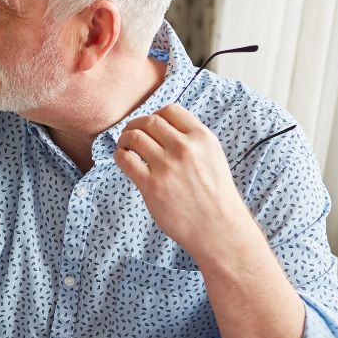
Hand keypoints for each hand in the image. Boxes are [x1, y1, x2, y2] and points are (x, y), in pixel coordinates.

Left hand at [113, 103, 253, 262]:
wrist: (217, 227)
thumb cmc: (214, 195)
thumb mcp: (212, 157)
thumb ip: (192, 140)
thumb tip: (164, 128)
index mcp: (202, 138)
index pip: (170, 110)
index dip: (155, 115)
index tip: (149, 126)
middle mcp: (185, 148)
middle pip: (149, 121)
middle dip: (135, 125)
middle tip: (130, 134)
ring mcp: (167, 166)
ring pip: (134, 137)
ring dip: (124, 139)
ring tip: (124, 147)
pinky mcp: (152, 185)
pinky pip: (125, 159)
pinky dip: (119, 155)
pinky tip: (123, 159)